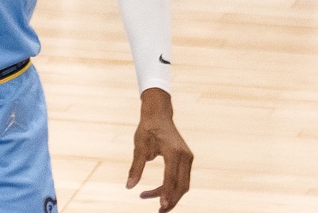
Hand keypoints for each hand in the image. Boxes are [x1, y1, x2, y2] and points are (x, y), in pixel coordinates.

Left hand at [128, 89, 192, 209]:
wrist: (159, 114)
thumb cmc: (147, 128)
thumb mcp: (139, 146)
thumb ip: (135, 167)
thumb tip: (129, 186)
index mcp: (174, 152)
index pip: (171, 178)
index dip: (165, 193)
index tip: (160, 206)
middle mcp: (185, 156)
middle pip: (181, 186)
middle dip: (170, 200)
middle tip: (158, 211)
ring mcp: (188, 158)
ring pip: (183, 184)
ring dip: (170, 195)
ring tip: (153, 200)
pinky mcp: (187, 160)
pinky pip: (182, 178)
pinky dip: (172, 187)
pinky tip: (159, 191)